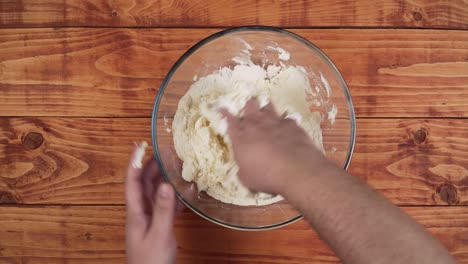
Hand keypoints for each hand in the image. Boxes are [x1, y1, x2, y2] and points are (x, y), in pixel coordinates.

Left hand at [125, 143, 177, 263]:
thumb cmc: (150, 261)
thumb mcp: (159, 233)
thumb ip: (163, 209)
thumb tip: (165, 183)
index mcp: (135, 212)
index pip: (132, 181)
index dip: (134, 162)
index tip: (139, 145)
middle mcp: (140, 212)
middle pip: (143, 183)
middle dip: (150, 165)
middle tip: (163, 151)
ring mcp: (148, 219)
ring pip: (153, 193)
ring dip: (161, 178)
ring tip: (172, 166)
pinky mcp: (157, 226)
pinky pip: (163, 205)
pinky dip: (171, 196)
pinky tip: (181, 192)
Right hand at [222, 99, 327, 194]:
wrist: (296, 170)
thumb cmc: (266, 176)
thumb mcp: (247, 178)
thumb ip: (243, 170)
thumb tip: (243, 169)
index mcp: (241, 137)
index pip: (229, 121)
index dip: (225, 113)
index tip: (222, 107)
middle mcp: (256, 125)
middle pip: (249, 107)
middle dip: (248, 104)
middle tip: (249, 104)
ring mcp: (275, 122)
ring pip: (268, 107)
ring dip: (266, 107)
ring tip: (266, 107)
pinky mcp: (292, 125)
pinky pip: (287, 118)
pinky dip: (285, 121)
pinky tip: (287, 124)